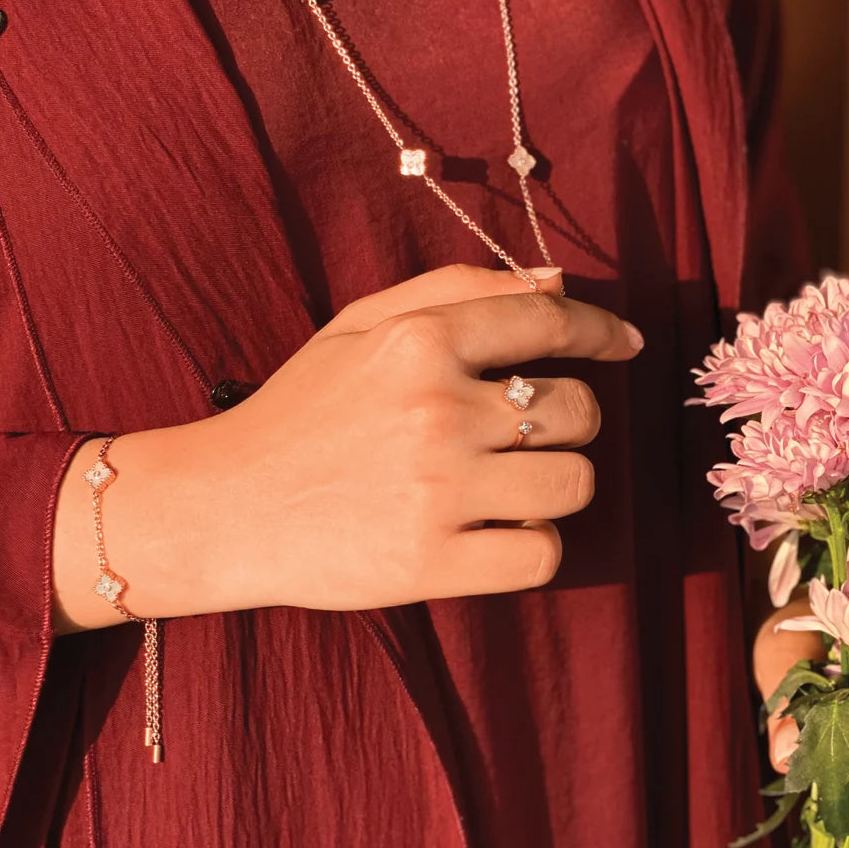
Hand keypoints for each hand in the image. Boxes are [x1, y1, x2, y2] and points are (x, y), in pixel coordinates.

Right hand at [57, 264, 641, 627]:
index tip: (624, 342)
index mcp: (418, 340)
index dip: (600, 329)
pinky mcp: (432, 564)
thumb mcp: (362, 324)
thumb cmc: (301, 408)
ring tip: (505, 481)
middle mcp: (435, 409)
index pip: (548, 321)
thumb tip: (556, 284)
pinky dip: (531, 544)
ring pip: (574, 484)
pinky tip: (493, 529)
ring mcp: (437, 490)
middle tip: (523, 429)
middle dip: (568, 417)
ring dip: (554, 483)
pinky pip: (542, 554)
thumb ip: (459, 290)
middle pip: (579, 411)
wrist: (224, 505)